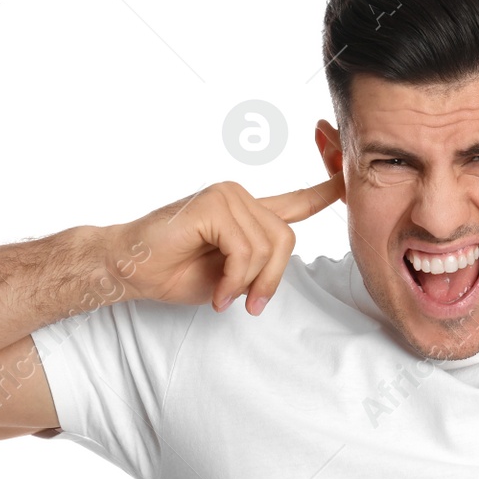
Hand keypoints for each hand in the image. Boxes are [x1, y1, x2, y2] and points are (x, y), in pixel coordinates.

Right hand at [110, 175, 343, 313]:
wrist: (129, 267)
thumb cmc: (174, 271)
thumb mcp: (233, 275)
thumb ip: (261, 265)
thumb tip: (280, 266)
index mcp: (248, 212)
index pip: (298, 200)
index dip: (328, 190)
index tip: (349, 175)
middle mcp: (241, 196)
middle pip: (287, 240)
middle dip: (271, 280)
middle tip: (247, 304)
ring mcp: (227, 195)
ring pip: (268, 247)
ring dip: (248, 283)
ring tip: (225, 297)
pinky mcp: (212, 203)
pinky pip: (245, 250)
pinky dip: (234, 280)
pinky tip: (218, 292)